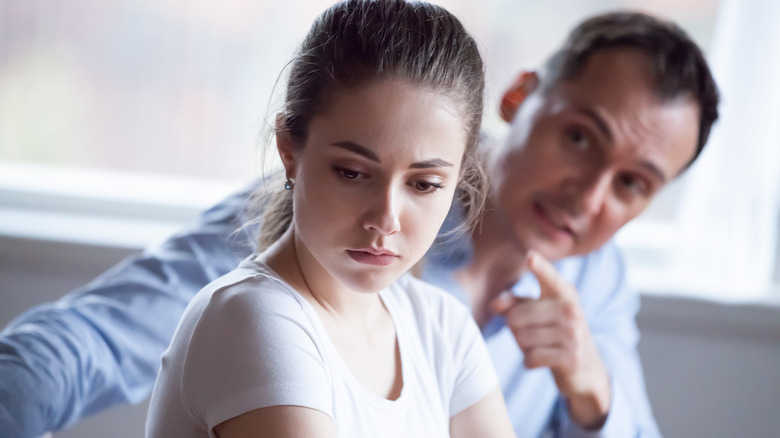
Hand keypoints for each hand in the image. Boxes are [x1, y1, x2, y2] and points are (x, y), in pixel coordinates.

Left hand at [490, 251, 610, 428]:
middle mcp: (570, 309)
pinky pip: (530, 358)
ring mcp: (573, 333)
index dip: (539, 267)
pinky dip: (529, 362)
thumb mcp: (539, 312)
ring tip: (540, 346)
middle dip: (515, 329)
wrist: (587, 368)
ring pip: (521, 338)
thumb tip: (494, 305)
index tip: (530, 256)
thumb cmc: (555, 333)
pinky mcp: (570, 357)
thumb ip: (515, 302)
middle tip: (532, 333)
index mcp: (563, 292)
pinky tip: (542, 359)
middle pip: (515, 317)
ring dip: (523, 347)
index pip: (549, 277)